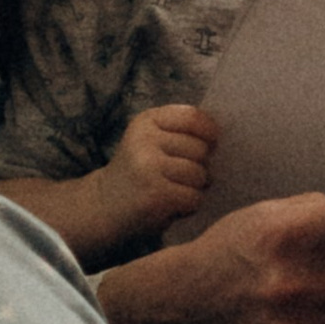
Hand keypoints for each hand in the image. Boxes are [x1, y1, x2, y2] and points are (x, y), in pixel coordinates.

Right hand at [107, 102, 216, 233]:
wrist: (102, 207)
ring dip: (195, 188)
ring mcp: (149, 167)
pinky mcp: (155, 195)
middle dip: (201, 166)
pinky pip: (193, 198)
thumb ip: (181, 133)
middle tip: (183, 177)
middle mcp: (145, 140)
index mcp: (146, 121)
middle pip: (200, 148)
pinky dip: (189, 206)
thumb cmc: (138, 172)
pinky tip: (172, 206)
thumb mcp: (150, 141)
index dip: (209, 131)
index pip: (192, 117)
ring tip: (176, 191)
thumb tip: (222, 138)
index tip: (212, 144)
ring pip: (200, 174)